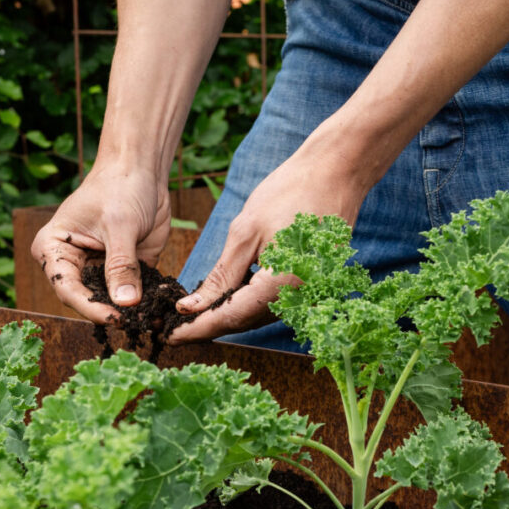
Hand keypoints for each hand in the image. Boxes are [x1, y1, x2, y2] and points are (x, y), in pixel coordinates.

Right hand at [29, 160, 170, 323]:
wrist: (141, 170)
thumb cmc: (119, 187)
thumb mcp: (120, 225)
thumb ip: (121, 265)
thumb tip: (125, 303)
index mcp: (54, 250)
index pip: (67, 288)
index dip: (90, 307)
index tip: (115, 318)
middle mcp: (72, 264)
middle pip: (87, 300)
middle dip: (111, 313)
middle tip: (136, 324)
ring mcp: (98, 269)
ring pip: (110, 301)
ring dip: (131, 312)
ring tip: (151, 322)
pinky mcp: (124, 271)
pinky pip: (133, 294)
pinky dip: (146, 303)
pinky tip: (160, 312)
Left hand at [167, 150, 368, 343]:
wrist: (337, 172)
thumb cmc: (290, 193)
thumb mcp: (246, 232)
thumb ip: (221, 275)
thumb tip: (193, 307)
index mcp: (282, 286)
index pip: (230, 318)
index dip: (197, 329)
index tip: (171, 336)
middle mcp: (300, 298)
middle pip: (245, 322)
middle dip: (208, 325)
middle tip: (174, 329)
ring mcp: (311, 292)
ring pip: (259, 315)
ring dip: (227, 316)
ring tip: (195, 315)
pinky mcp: (313, 284)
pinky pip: (274, 302)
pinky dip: (248, 303)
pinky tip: (226, 297)